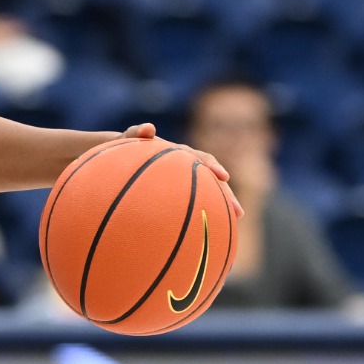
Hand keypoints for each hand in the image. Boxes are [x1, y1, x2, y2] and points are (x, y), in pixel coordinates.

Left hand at [117, 125, 245, 218]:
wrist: (123, 158)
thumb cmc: (127, 148)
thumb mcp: (129, 139)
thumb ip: (135, 133)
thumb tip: (148, 128)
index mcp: (181, 154)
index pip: (202, 159)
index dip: (214, 167)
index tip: (224, 177)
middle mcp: (188, 167)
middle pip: (212, 182)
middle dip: (227, 196)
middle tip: (239, 212)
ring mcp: (184, 182)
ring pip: (207, 194)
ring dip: (220, 208)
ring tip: (233, 224)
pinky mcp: (178, 194)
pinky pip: (192, 204)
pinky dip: (200, 215)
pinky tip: (203, 234)